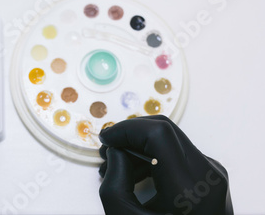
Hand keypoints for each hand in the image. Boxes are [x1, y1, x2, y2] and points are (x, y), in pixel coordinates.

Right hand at [98, 115, 232, 214]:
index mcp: (188, 189)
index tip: (106, 140)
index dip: (126, 130)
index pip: (157, 134)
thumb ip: (114, 182)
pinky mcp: (211, 176)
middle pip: (164, 130)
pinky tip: (135, 174)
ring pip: (170, 139)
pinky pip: (178, 153)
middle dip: (130, 134)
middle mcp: (207, 176)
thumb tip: (116, 151)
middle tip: (107, 150)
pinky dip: (153, 156)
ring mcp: (213, 174)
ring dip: (139, 145)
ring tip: (116, 167)